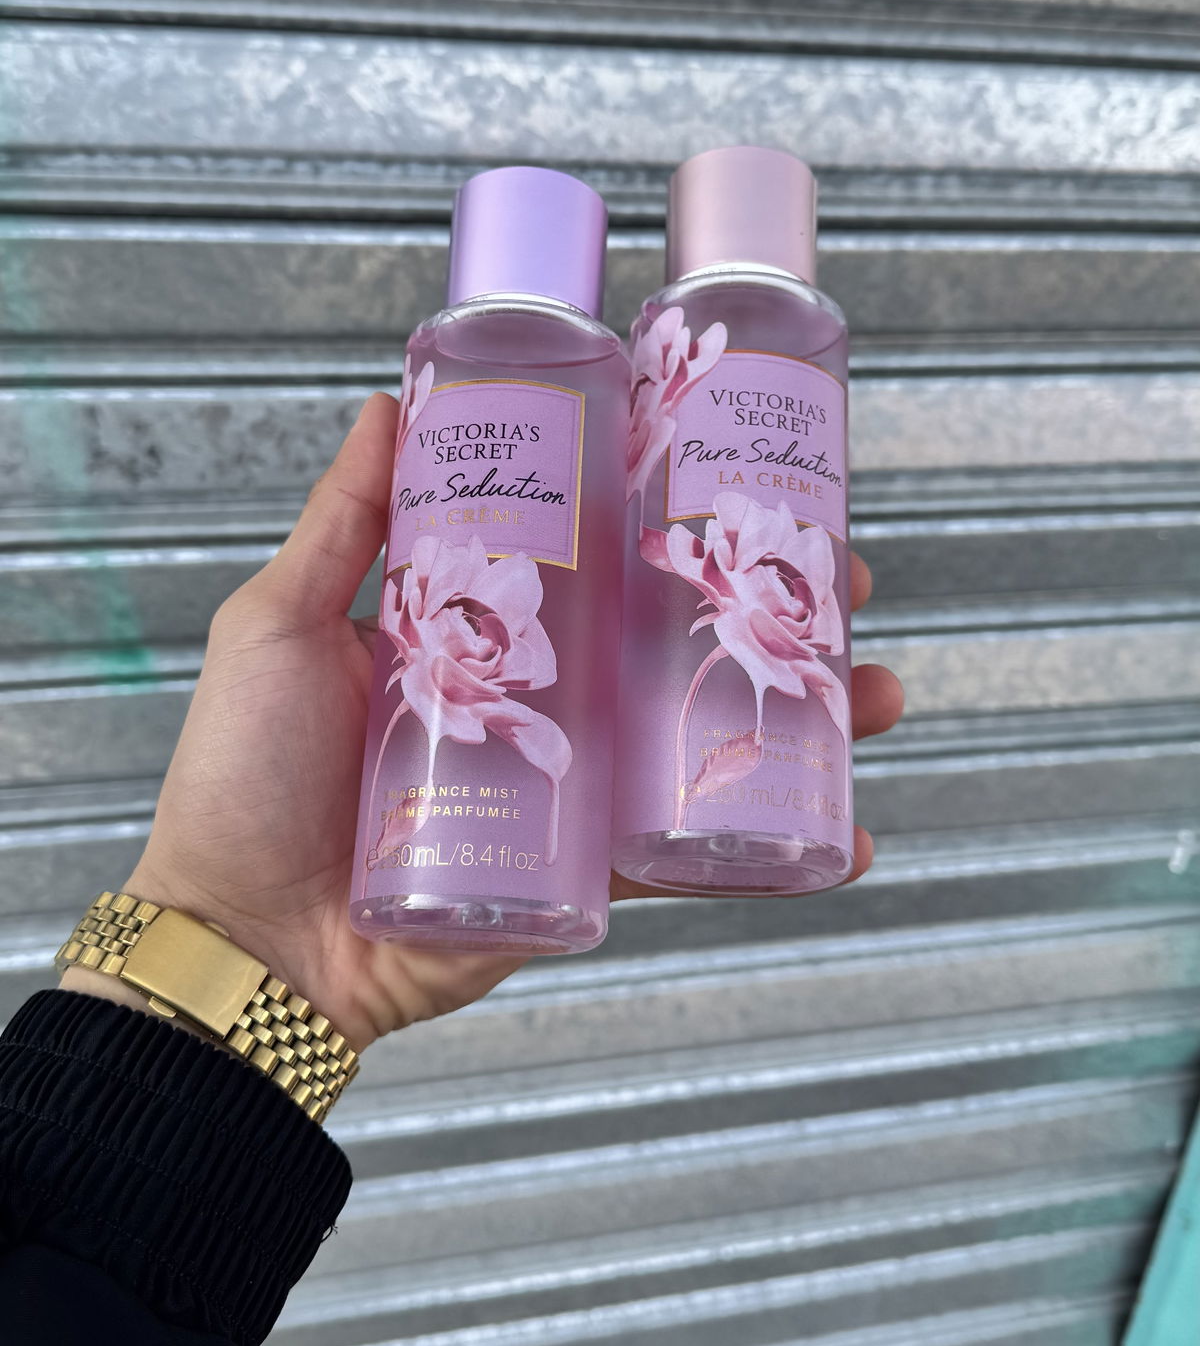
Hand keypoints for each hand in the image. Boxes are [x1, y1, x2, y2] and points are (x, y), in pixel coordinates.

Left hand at [64, 394, 903, 1051]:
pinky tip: (844, 834)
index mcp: (474, 627)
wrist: (245, 942)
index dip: (674, 517)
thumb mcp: (279, 623)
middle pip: (674, 640)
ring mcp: (566, 788)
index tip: (743, 477)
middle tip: (847, 577)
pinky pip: (687, 857)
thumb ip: (340, 525)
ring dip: (805, 717)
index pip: (594, 554)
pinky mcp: (579, 874)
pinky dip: (772, 855)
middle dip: (775, 610)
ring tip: (876, 690)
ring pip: (703, 738)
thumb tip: (387, 403)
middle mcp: (535, 699)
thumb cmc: (242, 779)